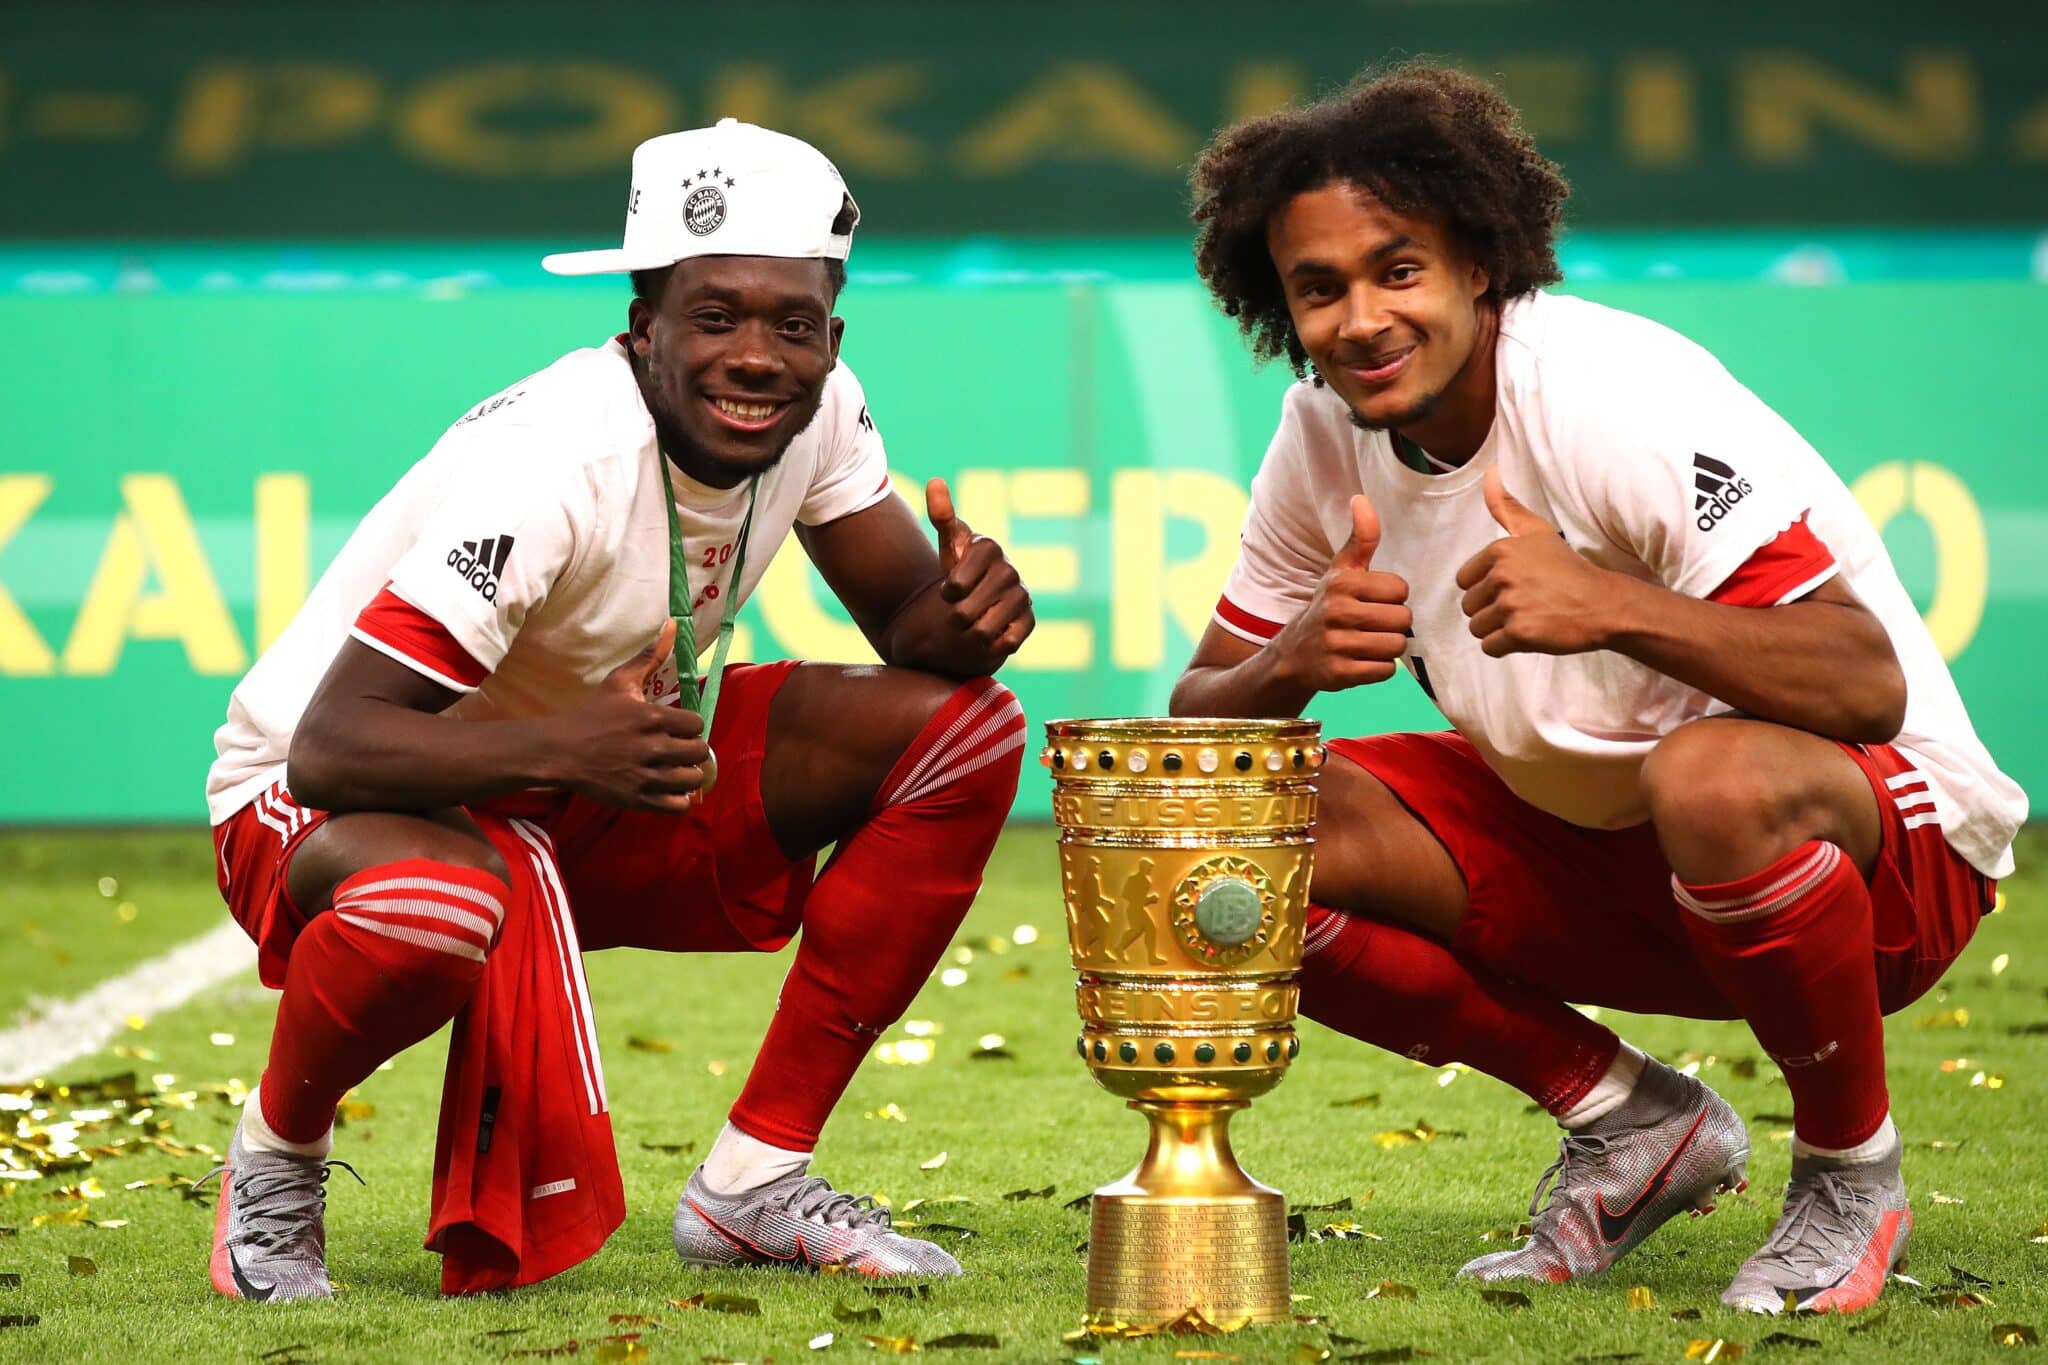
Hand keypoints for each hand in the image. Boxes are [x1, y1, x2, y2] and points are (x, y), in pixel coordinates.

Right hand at [553, 621, 711, 811]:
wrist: (560, 751)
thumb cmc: (592, 714)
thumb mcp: (619, 682)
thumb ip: (650, 656)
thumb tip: (673, 624)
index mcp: (652, 718)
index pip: (697, 724)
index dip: (689, 726)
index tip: (677, 727)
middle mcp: (654, 748)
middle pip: (700, 753)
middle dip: (692, 750)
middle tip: (678, 748)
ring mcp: (646, 777)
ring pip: (692, 780)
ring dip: (687, 774)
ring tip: (675, 768)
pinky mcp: (638, 800)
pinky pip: (678, 806)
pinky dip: (679, 798)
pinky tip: (669, 788)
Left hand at [926, 478, 1033, 660]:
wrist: (984, 595)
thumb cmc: (962, 566)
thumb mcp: (949, 543)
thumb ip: (941, 515)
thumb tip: (935, 481)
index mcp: (988, 546)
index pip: (956, 585)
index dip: (948, 592)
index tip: (949, 588)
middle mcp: (1010, 569)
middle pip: (965, 612)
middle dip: (955, 616)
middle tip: (958, 609)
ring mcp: (1022, 595)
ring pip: (983, 630)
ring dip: (971, 632)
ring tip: (973, 621)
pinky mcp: (1030, 620)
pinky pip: (1007, 642)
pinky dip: (993, 643)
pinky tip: (992, 631)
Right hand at [1270, 494, 1412, 692]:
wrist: (1293, 655)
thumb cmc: (1329, 606)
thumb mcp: (1341, 571)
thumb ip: (1360, 538)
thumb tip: (1361, 498)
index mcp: (1342, 583)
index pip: (1401, 590)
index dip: (1392, 598)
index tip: (1373, 601)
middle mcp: (1336, 612)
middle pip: (1403, 620)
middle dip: (1393, 625)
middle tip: (1371, 626)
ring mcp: (1336, 644)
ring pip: (1396, 646)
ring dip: (1387, 648)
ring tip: (1367, 643)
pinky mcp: (1339, 674)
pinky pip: (1385, 671)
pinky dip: (1379, 669)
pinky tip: (1361, 661)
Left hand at [1455, 467, 1614, 656]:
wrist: (1603, 604)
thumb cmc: (1568, 568)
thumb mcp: (1537, 531)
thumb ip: (1506, 507)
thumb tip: (1490, 471)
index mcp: (1500, 551)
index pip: (1464, 580)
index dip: (1485, 588)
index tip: (1514, 587)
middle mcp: (1501, 576)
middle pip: (1469, 606)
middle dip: (1490, 610)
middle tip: (1523, 605)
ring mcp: (1510, 605)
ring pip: (1477, 627)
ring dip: (1497, 629)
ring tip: (1526, 619)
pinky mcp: (1519, 634)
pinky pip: (1489, 647)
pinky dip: (1505, 646)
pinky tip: (1527, 635)